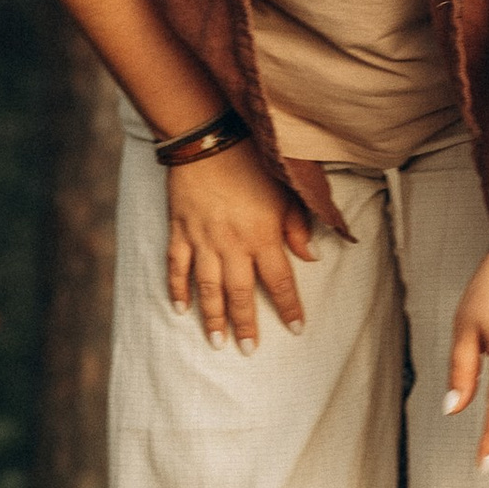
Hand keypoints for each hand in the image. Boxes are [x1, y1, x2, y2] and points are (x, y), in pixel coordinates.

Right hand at [167, 142, 316, 350]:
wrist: (209, 137)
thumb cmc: (253, 161)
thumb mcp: (286, 190)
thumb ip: (299, 225)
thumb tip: (311, 257)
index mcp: (263, 236)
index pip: (279, 282)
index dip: (289, 307)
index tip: (296, 329)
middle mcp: (232, 244)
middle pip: (240, 294)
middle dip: (246, 325)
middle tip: (249, 350)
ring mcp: (203, 240)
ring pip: (208, 288)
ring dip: (213, 318)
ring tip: (217, 342)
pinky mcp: (180, 230)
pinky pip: (176, 266)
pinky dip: (178, 289)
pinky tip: (181, 309)